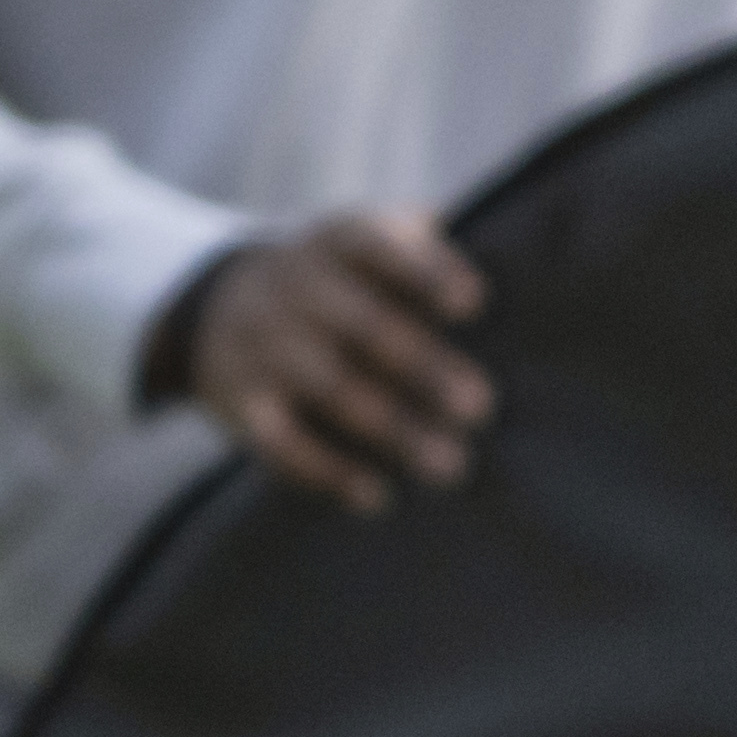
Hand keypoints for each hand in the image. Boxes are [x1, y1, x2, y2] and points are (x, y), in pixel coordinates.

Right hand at [143, 210, 491, 511]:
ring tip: (451, 465)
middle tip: (481, 407)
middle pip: (360, 325)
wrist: (211, 306)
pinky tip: (377, 495)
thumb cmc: (333, 281)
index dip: (424, 272)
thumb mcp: (361, 243)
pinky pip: (281, 439)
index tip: (474, 303)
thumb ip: (422, 250)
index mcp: (334, 241)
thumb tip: (525, 261)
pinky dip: (327, 470)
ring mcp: (262, 344)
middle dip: (423, 366)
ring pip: (329, 387)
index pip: (376, 247)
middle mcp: (293, 286)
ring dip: (392, 428)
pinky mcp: (240, 401)